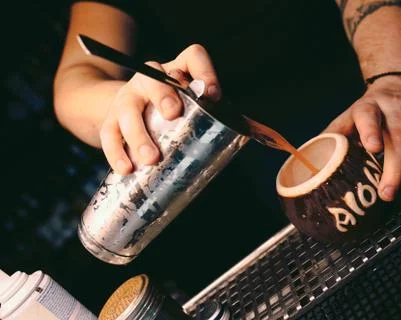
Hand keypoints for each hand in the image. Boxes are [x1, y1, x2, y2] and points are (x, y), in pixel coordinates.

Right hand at [100, 44, 220, 174]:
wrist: (124, 115)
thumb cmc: (169, 116)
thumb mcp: (190, 109)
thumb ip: (208, 117)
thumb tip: (245, 139)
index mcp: (176, 72)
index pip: (193, 56)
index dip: (204, 71)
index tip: (213, 95)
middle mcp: (149, 80)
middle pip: (153, 77)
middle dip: (163, 95)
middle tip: (173, 114)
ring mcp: (127, 98)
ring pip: (128, 108)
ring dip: (139, 134)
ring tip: (151, 159)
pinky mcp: (109, 120)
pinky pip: (109, 133)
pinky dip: (118, 152)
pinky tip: (127, 169)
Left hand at [324, 76, 400, 200]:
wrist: (397, 83)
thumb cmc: (368, 110)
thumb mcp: (346, 118)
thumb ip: (332, 137)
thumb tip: (307, 160)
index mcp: (368, 107)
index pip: (369, 116)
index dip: (371, 130)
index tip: (372, 148)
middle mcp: (396, 107)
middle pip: (398, 133)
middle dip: (395, 163)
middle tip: (388, 191)